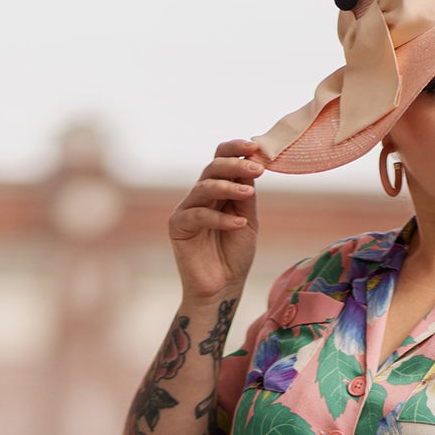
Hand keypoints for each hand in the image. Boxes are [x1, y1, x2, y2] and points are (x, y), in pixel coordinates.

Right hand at [168, 138, 265, 303]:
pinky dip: (220, 218)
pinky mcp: (178, 227)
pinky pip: (199, 215)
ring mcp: (187, 209)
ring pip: (204, 187)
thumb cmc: (235, 254)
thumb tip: (252, 164)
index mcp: (217, 190)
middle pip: (212, 168)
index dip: (235, 149)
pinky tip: (239, 224)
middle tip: (256, 168)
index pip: (221, 159)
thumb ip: (246, 195)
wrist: (223, 287)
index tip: (256, 147)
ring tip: (249, 194)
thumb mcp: (247, 221)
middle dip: (235, 165)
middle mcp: (200, 195)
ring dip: (228, 187)